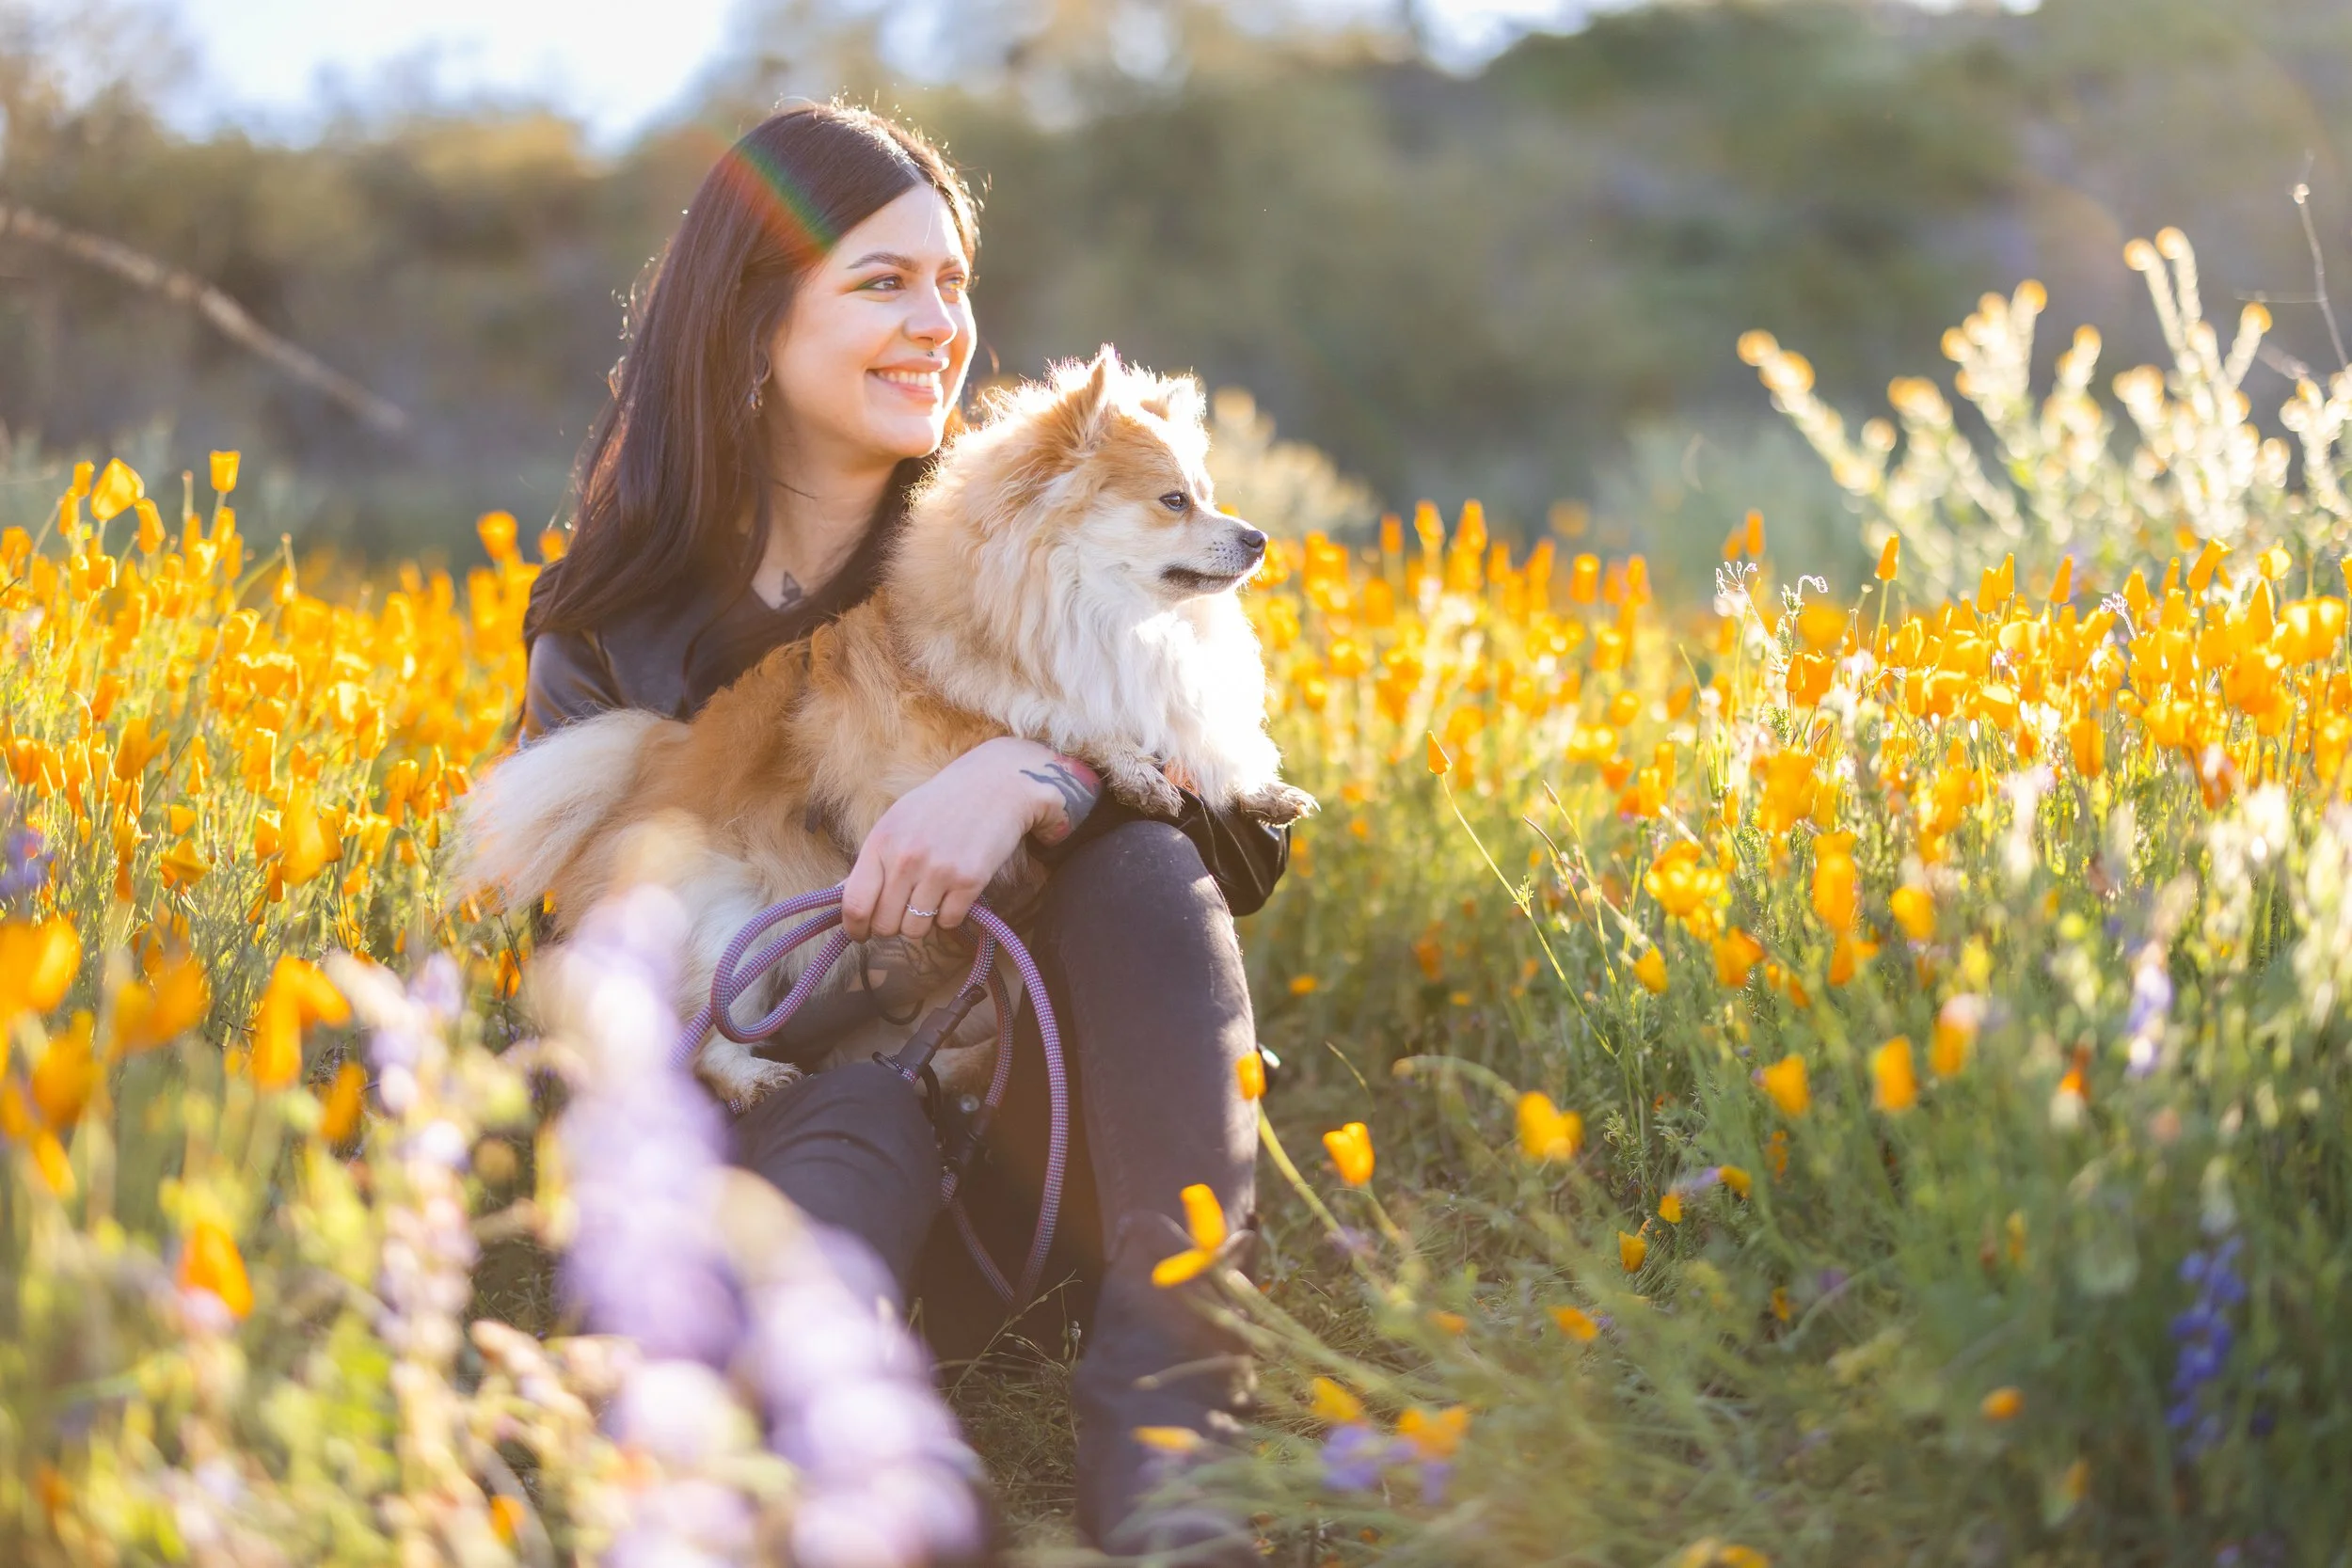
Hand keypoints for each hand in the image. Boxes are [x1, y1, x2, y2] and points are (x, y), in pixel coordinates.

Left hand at [841, 737, 1101, 942]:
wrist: (994, 785)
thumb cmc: (940, 804)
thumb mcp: (896, 821)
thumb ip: (874, 859)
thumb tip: (848, 898)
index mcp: (881, 842)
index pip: (855, 903)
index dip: (855, 928)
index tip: (861, 934)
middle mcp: (906, 858)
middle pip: (885, 924)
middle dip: (891, 925)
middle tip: (903, 912)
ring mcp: (939, 871)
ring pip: (916, 929)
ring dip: (921, 922)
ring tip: (931, 898)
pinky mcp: (970, 881)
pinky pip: (948, 923)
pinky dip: (949, 915)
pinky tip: (954, 893)